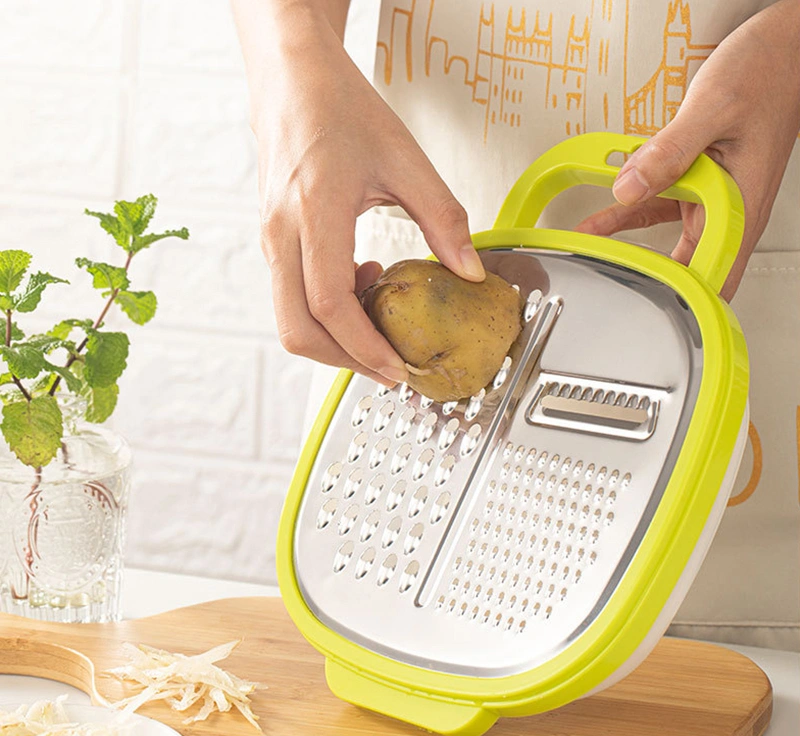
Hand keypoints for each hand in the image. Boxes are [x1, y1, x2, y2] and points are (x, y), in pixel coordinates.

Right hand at [234, 3, 484, 384]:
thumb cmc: (339, 108)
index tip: (398, 368)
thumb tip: (467, 271)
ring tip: (381, 322)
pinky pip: (292, 297)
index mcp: (313, 211)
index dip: (364, 346)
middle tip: (390, 367)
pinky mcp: (273, 242)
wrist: (291, 80)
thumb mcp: (404, 158)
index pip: (330, 304)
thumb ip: (442, 218)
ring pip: (291, 320)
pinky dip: (327, 313)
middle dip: (345, 361)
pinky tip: (363, 285)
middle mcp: (281, 233)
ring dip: (336, 338)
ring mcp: (270, 241)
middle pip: (298, 329)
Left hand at [577, 0, 799, 300]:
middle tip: (611, 286)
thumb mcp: (711, 111)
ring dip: (627, 244)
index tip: (649, 302)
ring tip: (590, 249)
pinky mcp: (697, 183)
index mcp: (742, 205)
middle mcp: (728, 209)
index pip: (714, 274)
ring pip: (665, 238)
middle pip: (688, 267)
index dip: (685, 296)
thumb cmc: (764, 75)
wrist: (778, 50)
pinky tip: (600, 219)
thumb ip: (668, 152)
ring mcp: (712, 198)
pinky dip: (628, 213)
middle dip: (649, 279)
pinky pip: (657, 207)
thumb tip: (629, 188)